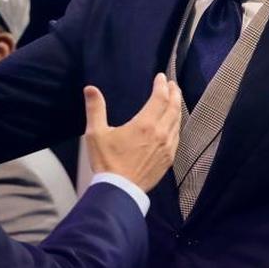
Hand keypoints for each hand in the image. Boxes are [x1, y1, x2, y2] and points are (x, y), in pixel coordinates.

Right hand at [83, 73, 181, 192]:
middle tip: (172, 84)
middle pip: (173, 107)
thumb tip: (91, 89)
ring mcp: (167, 147)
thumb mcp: (96, 134)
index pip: (160, 98)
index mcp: (145, 124)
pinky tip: (173, 124)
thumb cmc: (107, 162)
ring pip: (177, 122)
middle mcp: (161, 134)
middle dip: (174, 93)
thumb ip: (95, 109)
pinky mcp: (168, 159)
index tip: (161, 77)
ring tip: (174, 100)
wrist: (120, 190)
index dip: (162, 85)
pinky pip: (177, 137)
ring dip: (177, 108)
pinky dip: (177, 125)